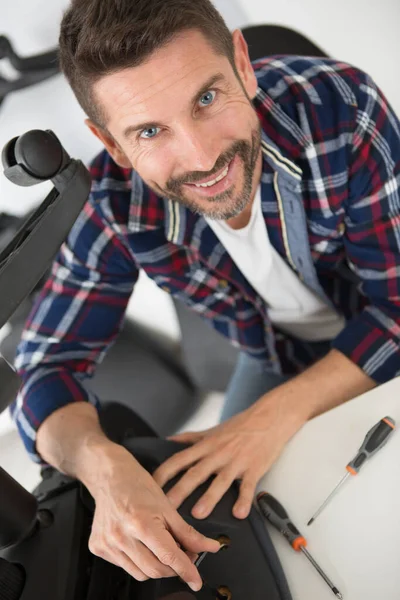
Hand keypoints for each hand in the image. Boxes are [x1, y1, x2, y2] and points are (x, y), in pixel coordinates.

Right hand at [86, 443, 219, 590]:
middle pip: (155, 571)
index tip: (196, 580)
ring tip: (160, 546)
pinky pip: (125, 567)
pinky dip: (138, 561)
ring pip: (140, 573)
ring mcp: (107, 544)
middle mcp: (122, 536)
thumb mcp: (167, 506)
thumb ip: (188, 533)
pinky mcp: (98, 548)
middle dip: (173, 568)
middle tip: (182, 554)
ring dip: (156, 567)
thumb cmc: (138, 486)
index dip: (186, 570)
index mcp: (141, 523)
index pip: (169, 557)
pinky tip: (140, 544)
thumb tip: (209, 547)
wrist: (110, 477)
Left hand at [153, 393, 304, 519]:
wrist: (269, 418)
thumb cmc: (240, 426)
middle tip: (167, 507)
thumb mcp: (212, 431)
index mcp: (206, 445)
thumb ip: (190, 439)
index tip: (151, 486)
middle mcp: (218, 453)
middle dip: (180, 490)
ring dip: (209, 497)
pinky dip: (244, 499)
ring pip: (220, 480)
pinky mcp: (254, 468)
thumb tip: (168, 441)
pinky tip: (239, 513)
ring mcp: (236, 461)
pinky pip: (248, 486)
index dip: (163, 472)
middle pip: (196, 472)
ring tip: (198, 514)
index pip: (179, 459)